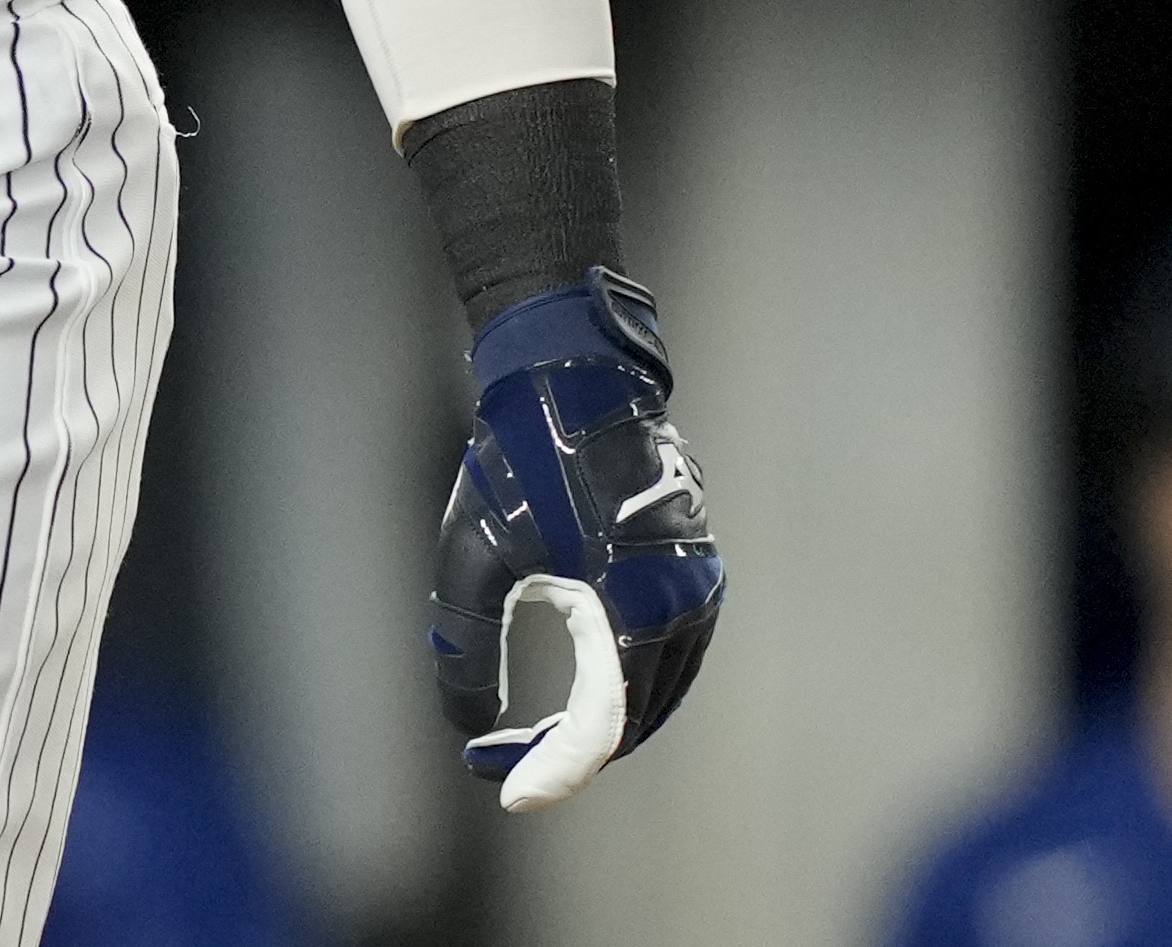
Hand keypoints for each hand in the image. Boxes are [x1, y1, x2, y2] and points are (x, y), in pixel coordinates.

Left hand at [431, 270, 722, 811]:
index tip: (506, 793)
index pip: (602, 726)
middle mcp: (686, 604)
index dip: (553, 770)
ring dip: (604, 726)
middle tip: (505, 767)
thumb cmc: (519, 461)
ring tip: (535, 745)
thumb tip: (471, 728)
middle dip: (570, 755)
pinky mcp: (697, 572)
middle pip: (635, 720)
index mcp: (638, 606)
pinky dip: (629, 690)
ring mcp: (701, 587)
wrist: (572, 379)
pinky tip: (583, 699)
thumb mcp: (475, 557)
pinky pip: (669, 658)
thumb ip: (469, 649)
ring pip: (658, 693)